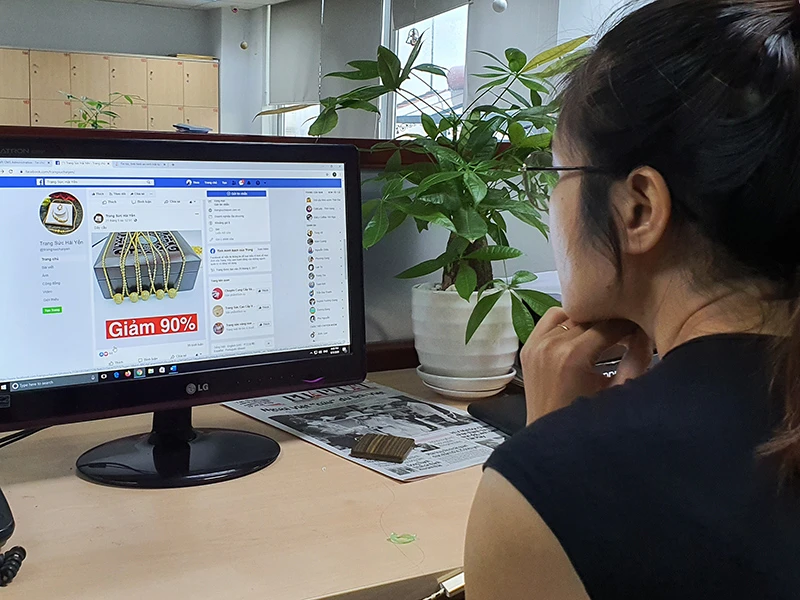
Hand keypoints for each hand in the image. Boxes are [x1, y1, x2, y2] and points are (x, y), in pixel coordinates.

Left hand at [520, 308, 652, 424]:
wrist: (552, 442)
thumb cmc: (586, 423)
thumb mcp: (618, 392)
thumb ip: (636, 360)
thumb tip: (646, 332)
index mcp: (573, 355)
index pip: (610, 325)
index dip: (630, 325)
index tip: (642, 327)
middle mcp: (551, 345)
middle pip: (591, 318)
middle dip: (612, 322)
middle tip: (627, 332)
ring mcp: (536, 345)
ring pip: (571, 315)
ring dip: (589, 321)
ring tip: (603, 335)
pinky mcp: (528, 348)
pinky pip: (550, 320)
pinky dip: (566, 322)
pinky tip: (580, 336)